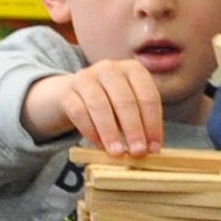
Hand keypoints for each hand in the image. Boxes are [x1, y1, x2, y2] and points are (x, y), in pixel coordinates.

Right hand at [26, 58, 168, 156]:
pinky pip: (79, 112)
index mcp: (132, 69)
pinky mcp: (67, 91)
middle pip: (125, 100)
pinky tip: (99, 145)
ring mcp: (85, 77)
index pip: (148, 96)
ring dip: (110, 132)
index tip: (154, 147)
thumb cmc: (110, 103)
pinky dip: (90, 131)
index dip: (153, 123)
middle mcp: (109, 68)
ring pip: (99, 105)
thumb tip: (150, 149)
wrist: (74, 93)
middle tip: (138, 152)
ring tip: (117, 152)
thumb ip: (140, 123)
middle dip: (133, 129)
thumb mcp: (129, 107)